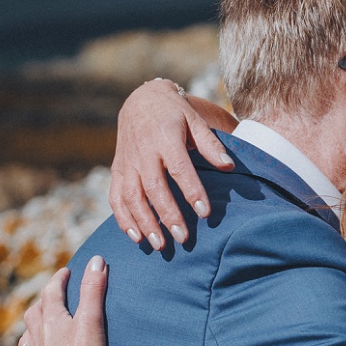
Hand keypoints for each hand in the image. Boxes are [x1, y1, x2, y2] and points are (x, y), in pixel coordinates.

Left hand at [18, 256, 110, 345]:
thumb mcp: (92, 320)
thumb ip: (93, 290)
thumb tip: (97, 260)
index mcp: (50, 321)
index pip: (51, 293)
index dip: (58, 280)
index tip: (65, 272)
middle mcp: (37, 340)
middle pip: (33, 316)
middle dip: (42, 304)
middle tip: (51, 299)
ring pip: (26, 344)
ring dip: (30, 335)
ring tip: (36, 333)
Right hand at [110, 80, 236, 249]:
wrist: (141, 100)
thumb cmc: (175, 114)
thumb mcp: (195, 121)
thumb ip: (211, 145)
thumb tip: (229, 167)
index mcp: (166, 137)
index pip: (180, 168)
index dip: (192, 192)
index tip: (205, 213)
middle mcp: (143, 151)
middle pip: (154, 188)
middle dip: (168, 216)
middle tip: (183, 239)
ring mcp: (127, 162)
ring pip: (132, 196)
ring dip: (145, 222)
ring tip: (160, 245)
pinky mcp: (117, 170)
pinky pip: (116, 197)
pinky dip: (123, 219)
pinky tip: (137, 237)